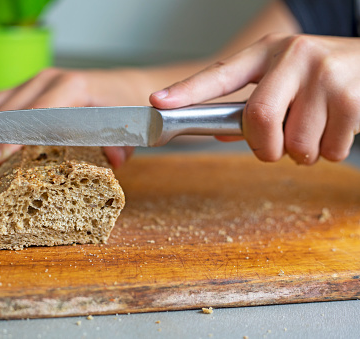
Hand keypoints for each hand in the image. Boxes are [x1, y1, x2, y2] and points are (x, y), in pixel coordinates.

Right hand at [0, 67, 143, 193]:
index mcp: (72, 87)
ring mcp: (34, 82)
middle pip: (3, 111)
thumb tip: (113, 159)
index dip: (12, 138)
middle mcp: (47, 80)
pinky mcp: (27, 89)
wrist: (123, 87)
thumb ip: (122, 143)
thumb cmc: (125, 107)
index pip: (33, 114)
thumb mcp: (129, 126)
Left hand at [150, 33, 359, 164]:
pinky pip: (327, 150)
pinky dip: (327, 153)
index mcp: (266, 53)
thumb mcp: (282, 77)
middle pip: (258, 119)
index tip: (159, 103)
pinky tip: (333, 131)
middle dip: (264, 148)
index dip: (186, 91)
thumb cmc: (319, 75)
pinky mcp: (352, 97)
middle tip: (274, 148)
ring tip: (312, 131)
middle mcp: (293, 56)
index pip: (219, 74)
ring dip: (300, 152)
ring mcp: (324, 75)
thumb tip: (219, 132)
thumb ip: (250, 104)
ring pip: (295, 143)